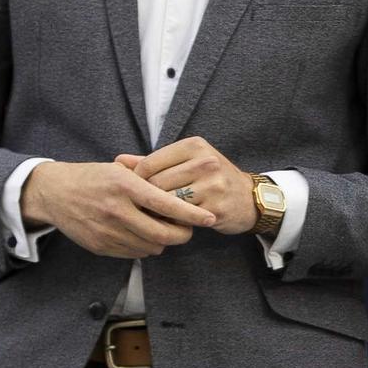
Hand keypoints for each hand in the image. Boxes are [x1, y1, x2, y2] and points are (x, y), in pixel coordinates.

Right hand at [20, 160, 216, 258]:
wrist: (52, 192)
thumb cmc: (91, 177)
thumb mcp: (118, 168)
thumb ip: (149, 176)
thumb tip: (181, 184)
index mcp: (124, 186)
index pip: (166, 204)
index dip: (192, 214)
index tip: (209, 218)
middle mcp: (117, 210)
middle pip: (163, 234)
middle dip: (182, 235)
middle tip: (187, 229)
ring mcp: (107, 230)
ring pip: (152, 247)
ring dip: (163, 241)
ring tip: (163, 229)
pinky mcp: (100, 246)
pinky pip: (135, 253)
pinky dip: (145, 246)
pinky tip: (142, 234)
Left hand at [119, 136, 258, 234]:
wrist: (250, 199)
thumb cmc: (212, 179)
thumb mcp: (187, 162)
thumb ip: (154, 162)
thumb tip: (118, 161)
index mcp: (195, 146)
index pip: (150, 163)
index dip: (138, 180)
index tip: (138, 190)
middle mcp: (206, 162)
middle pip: (157, 183)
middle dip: (148, 197)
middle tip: (145, 205)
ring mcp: (213, 186)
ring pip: (168, 201)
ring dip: (159, 211)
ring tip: (158, 213)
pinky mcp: (216, 209)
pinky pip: (182, 217)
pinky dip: (174, 221)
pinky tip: (174, 221)